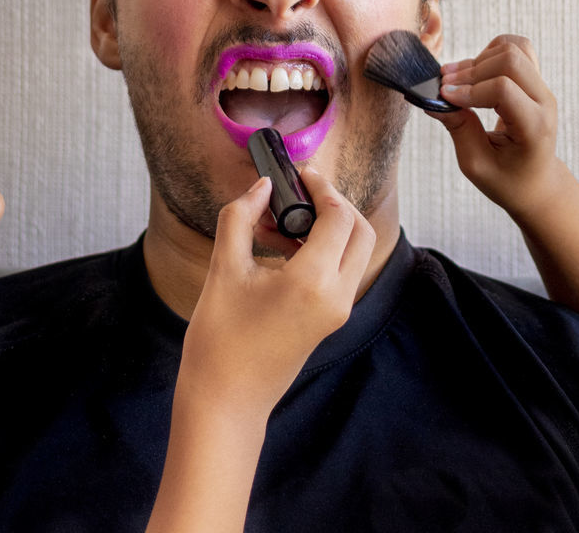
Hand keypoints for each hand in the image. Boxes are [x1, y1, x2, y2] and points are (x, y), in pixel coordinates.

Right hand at [178, 170, 374, 417]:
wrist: (225, 403)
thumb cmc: (219, 341)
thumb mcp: (224, 269)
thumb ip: (241, 217)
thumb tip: (262, 186)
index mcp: (314, 282)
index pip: (339, 216)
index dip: (322, 187)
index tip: (298, 174)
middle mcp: (337, 297)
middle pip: (359, 231)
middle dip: (333, 204)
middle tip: (298, 191)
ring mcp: (337, 312)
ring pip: (353, 251)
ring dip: (327, 227)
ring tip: (277, 222)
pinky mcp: (330, 320)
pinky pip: (340, 272)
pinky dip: (321, 250)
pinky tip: (280, 247)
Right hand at [438, 35, 564, 219]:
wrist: (535, 182)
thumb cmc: (507, 179)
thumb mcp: (476, 163)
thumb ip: (458, 128)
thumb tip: (434, 100)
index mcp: (534, 127)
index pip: (503, 89)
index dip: (469, 89)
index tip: (443, 96)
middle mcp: (544, 102)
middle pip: (510, 60)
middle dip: (472, 69)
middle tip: (445, 85)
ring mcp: (542, 88)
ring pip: (513, 48)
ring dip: (480, 58)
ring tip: (458, 78)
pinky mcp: (535, 79)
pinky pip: (518, 47)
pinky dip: (492, 52)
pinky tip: (476, 71)